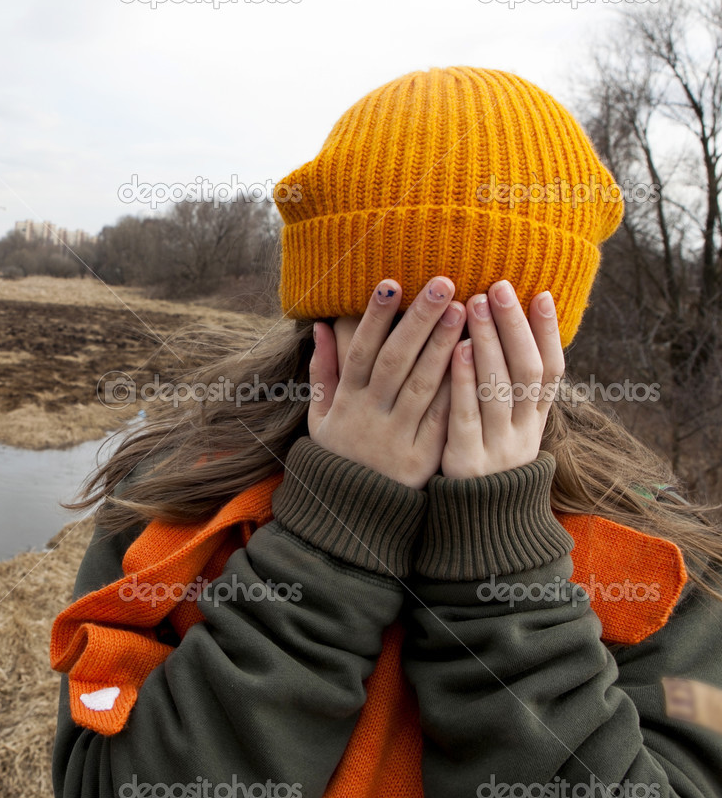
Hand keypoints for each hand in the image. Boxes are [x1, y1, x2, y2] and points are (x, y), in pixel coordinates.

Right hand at [307, 276, 466, 488]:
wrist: (353, 514)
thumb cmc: (339, 454)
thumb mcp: (320, 415)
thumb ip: (323, 371)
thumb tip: (320, 326)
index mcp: (346, 401)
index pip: (360, 350)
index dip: (375, 317)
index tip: (391, 283)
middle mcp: (371, 414)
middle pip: (395, 360)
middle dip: (418, 320)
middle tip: (442, 283)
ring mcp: (397, 436)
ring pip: (423, 385)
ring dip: (444, 345)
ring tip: (464, 309)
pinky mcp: (423, 457)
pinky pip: (443, 418)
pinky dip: (458, 389)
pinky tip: (477, 359)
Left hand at [441, 280, 564, 478]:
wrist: (478, 526)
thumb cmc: (487, 460)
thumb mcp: (508, 427)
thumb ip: (510, 388)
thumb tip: (511, 332)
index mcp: (537, 420)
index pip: (552, 370)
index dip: (549, 333)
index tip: (541, 293)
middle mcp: (525, 431)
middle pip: (527, 371)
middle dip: (514, 326)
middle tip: (498, 286)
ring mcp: (499, 445)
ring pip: (500, 387)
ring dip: (489, 342)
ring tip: (474, 304)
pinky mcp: (469, 459)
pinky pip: (469, 414)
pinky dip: (465, 379)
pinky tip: (457, 349)